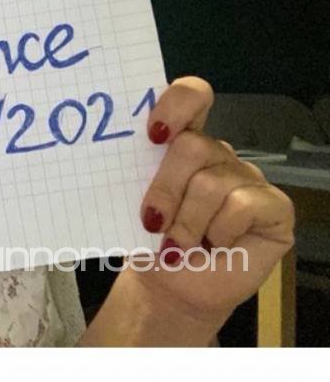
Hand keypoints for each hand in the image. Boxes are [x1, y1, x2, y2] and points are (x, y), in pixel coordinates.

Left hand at [134, 76, 295, 325]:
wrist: (169, 286)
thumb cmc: (150, 238)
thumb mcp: (132, 202)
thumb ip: (132, 172)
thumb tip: (105, 153)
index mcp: (182, 139)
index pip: (191, 96)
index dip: (175, 104)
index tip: (152, 134)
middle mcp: (218, 153)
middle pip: (194, 145)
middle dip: (165, 188)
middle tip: (151, 220)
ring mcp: (248, 178)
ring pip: (211, 183)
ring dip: (186, 222)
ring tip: (177, 245)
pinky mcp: (274, 207)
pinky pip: (242, 206)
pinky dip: (218, 233)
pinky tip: (213, 247)